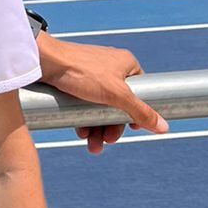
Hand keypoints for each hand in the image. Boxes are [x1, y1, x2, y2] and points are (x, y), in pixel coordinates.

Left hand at [36, 34, 168, 153]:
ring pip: (100, 107)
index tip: (132, 128)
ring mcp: (91, 75)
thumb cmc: (81, 72)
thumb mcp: (116, 95)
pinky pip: (85, 105)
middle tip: (107, 142)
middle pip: (118, 104)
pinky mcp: (74, 82)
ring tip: (92, 145)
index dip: (137, 113)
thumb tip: (164, 127)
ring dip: (98, 129)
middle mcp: (110, 68)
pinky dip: (85, 120)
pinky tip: (81, 133)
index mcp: (126, 64)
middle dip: (113, 127)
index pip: (140, 92)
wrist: (43, 62)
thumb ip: (140, 111)